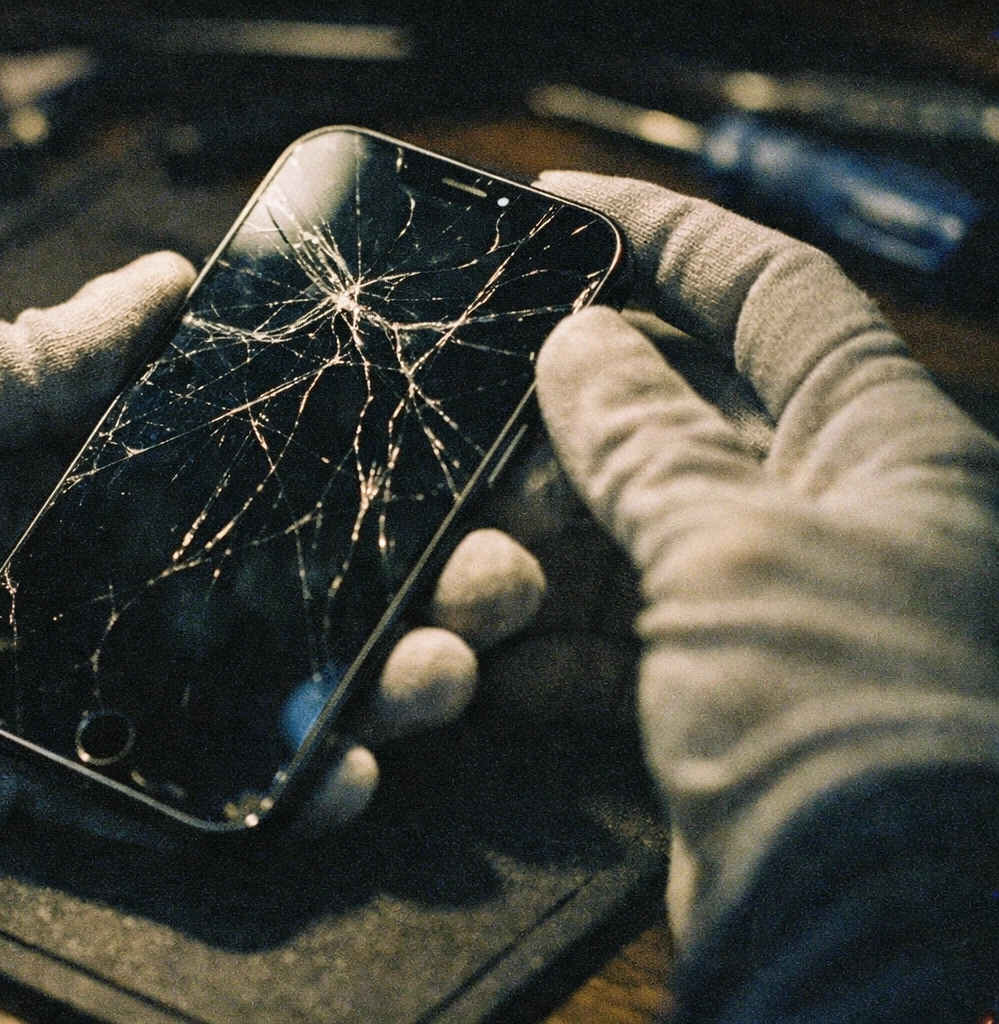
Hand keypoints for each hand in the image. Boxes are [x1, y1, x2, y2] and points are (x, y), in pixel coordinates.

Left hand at [0, 252, 499, 837]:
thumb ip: (38, 357)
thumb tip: (164, 280)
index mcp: (74, 478)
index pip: (241, 472)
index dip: (343, 468)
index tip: (449, 458)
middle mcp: (99, 580)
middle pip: (276, 587)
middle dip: (397, 581)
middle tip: (494, 576)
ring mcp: (82, 682)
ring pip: (247, 693)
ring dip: (360, 689)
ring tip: (440, 675)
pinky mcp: (41, 773)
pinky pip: (162, 795)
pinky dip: (254, 796)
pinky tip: (341, 777)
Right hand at [421, 172, 998, 945]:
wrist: (869, 920)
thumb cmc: (841, 716)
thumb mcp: (733, 550)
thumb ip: (645, 442)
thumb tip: (575, 345)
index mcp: (875, 443)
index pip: (769, 289)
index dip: (664, 234)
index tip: (557, 208)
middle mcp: (830, 508)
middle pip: (675, 415)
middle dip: (567, 427)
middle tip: (468, 425)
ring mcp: (771, 600)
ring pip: (627, 532)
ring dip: (537, 550)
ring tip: (469, 570)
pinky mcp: (721, 684)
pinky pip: (617, 633)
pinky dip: (548, 646)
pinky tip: (481, 660)